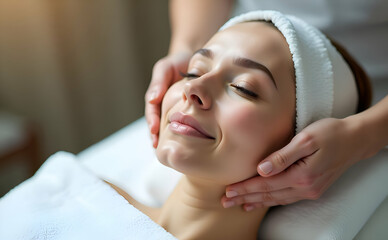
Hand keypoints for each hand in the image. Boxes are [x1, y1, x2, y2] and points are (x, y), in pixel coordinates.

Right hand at [145, 52, 191, 147]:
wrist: (196, 60)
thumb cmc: (178, 63)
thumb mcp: (165, 68)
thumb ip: (158, 82)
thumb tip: (152, 100)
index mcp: (157, 97)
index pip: (151, 111)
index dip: (152, 121)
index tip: (154, 131)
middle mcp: (164, 106)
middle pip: (157, 123)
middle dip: (156, 135)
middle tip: (158, 147)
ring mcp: (174, 110)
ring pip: (169, 127)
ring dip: (167, 138)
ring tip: (168, 150)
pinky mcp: (186, 112)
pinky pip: (183, 124)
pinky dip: (183, 134)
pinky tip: (188, 143)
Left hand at [222, 118, 363, 210]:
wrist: (355, 140)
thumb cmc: (330, 133)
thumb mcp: (306, 139)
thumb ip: (283, 156)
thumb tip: (262, 169)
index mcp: (301, 175)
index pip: (265, 184)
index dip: (245, 188)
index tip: (228, 191)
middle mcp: (305, 187)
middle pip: (268, 195)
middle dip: (245, 199)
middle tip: (225, 202)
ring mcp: (310, 190)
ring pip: (277, 199)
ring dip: (256, 202)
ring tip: (238, 205)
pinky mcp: (312, 188)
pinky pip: (286, 198)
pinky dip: (271, 201)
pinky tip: (262, 203)